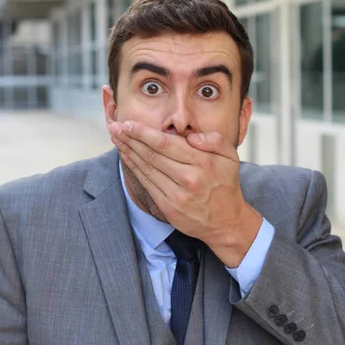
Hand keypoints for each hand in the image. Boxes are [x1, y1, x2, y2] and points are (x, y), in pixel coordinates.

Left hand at [107, 120, 261, 267]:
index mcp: (202, 162)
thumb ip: (214, 140)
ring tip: (116, 139)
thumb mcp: (230, 157)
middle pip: (152, 155)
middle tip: (114, 127)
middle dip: (130, 139)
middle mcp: (188, 179)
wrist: (226, 221)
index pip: (166, 143)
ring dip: (128, 152)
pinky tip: (126, 157)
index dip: (143, 133)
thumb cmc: (225, 184)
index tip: (128, 123)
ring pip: (146, 168)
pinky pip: (147, 184)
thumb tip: (191, 135)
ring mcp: (176, 195)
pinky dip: (134, 168)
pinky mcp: (168, 207)